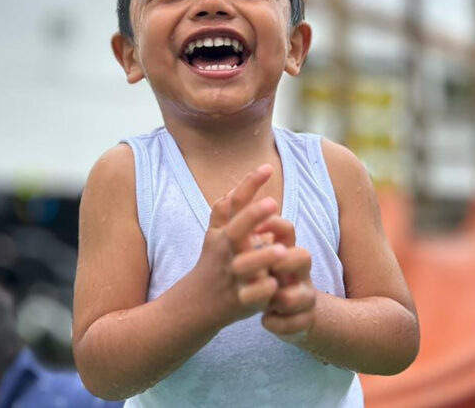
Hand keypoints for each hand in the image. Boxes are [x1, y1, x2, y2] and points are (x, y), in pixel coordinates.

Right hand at [192, 165, 286, 325]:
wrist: (192, 307)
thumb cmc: (211, 265)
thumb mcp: (213, 236)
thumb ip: (224, 211)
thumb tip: (237, 187)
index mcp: (221, 234)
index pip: (233, 204)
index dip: (249, 185)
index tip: (268, 167)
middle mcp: (224, 253)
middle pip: (236, 231)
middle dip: (253, 216)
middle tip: (273, 202)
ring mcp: (231, 277)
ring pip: (245, 267)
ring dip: (262, 257)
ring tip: (282, 250)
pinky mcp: (238, 302)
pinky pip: (251, 297)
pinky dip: (261, 291)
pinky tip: (275, 285)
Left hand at [255, 216, 316, 342]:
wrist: (286, 311)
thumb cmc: (268, 274)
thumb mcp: (256, 251)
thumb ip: (244, 226)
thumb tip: (228, 196)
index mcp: (285, 250)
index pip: (286, 230)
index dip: (273, 226)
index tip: (253, 229)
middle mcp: (297, 271)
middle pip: (303, 256)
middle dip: (284, 261)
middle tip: (264, 268)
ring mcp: (303, 295)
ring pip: (303, 295)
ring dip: (281, 297)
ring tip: (265, 301)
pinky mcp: (302, 320)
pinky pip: (296, 323)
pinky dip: (278, 323)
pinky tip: (265, 320)